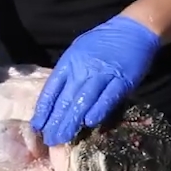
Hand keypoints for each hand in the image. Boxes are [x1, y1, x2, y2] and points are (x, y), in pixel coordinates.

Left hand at [30, 15, 159, 145]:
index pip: (52, 89)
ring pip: (83, 101)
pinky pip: (108, 98)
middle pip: (65, 99)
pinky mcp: (122, 80)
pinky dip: (98, 110)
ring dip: (72, 121)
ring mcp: (102, 75)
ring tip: (63, 138)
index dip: (44, 109)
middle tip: (49, 140)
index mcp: (69, 62)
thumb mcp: (78, 52)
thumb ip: (68, 73)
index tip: (37, 127)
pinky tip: (89, 123)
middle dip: (56, 122)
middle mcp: (82, 69)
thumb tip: (56, 99)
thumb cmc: (103, 42)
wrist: (132, 30)